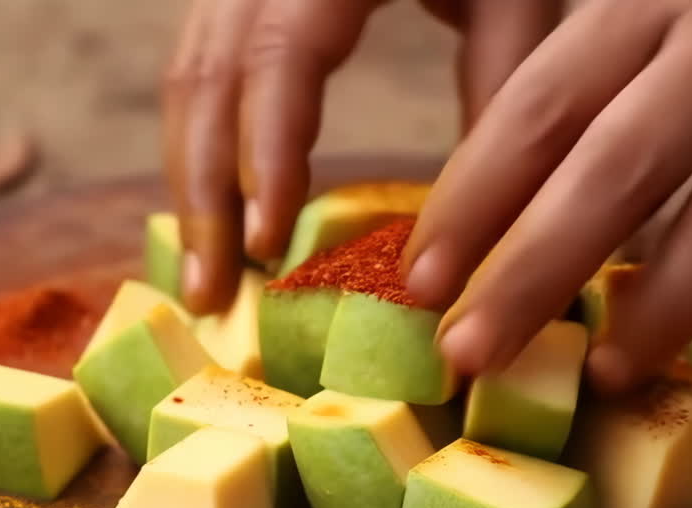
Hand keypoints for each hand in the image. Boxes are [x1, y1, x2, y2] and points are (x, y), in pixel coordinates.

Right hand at [163, 0, 562, 313]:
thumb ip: (504, 83)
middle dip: (204, 191)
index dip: (268, 154)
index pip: (278, 59)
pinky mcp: (239, 2)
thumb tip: (485, 212)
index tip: (271, 244)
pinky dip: (202, 150)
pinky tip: (218, 214)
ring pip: (186, 79)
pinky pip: (198, 73)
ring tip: (207, 274)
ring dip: (190, 181)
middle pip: (203, 77)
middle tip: (214, 295)